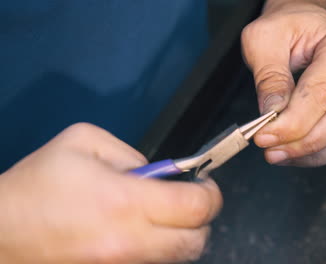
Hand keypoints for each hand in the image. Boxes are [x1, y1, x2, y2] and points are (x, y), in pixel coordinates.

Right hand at [0, 123, 221, 262]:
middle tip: (187, 201)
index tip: (205, 184)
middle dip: (201, 220)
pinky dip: (157, 250)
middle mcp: (130, 242)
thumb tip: (159, 174)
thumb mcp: (84, 142)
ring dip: (180, 236)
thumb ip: (132, 154)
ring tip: (158, 216)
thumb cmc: (37, 185)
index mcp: (125, 202)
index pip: (196, 207)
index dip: (211, 194)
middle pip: (196, 242)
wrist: (0, 233)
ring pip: (176, 258)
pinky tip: (136, 233)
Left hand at [241, 0, 325, 165]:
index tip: (264, 137)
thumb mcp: (264, 40)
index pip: (321, 95)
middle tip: (270, 151)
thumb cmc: (288, 25)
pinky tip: (296, 151)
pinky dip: (322, 152)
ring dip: (312, 154)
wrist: (305, 22)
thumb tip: (273, 113)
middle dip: (302, 144)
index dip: (291, 124)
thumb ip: (269, 77)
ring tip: (279, 154)